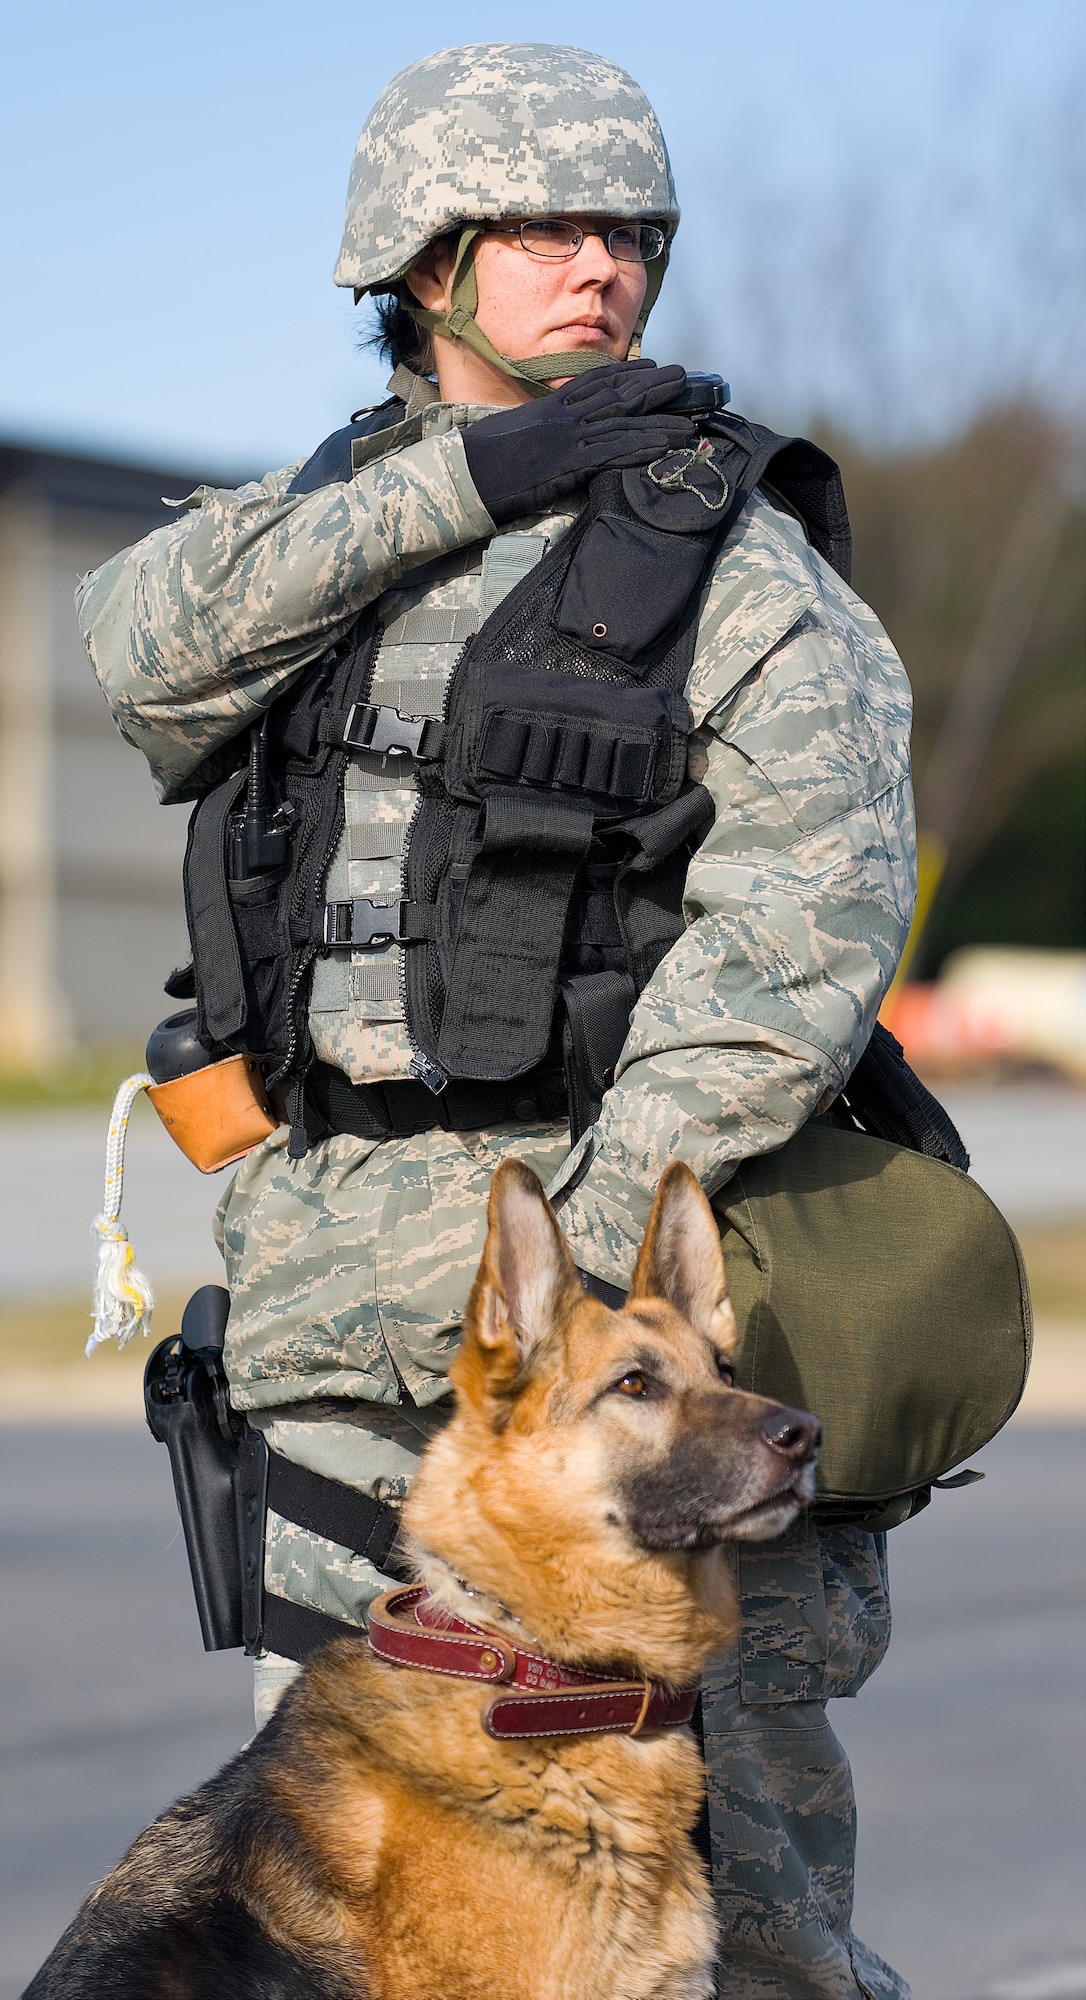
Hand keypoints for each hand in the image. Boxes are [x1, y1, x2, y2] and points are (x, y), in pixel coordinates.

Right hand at [462, 361, 695, 523]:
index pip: (593, 382)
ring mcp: (568, 438)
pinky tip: (669, 445)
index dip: (624, 373)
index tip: (649, 366)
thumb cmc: (476, 461)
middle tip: (683, 376)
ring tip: (690, 417)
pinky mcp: (570, 464)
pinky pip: (616, 452)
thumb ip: (533, 432)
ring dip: (660, 419)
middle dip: (652, 385)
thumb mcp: (508, 436)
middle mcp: (562, 417)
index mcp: (547, 408)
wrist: (461, 475)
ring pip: (624, 422)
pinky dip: (646, 446)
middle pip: (617, 394)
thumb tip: (543, 438)